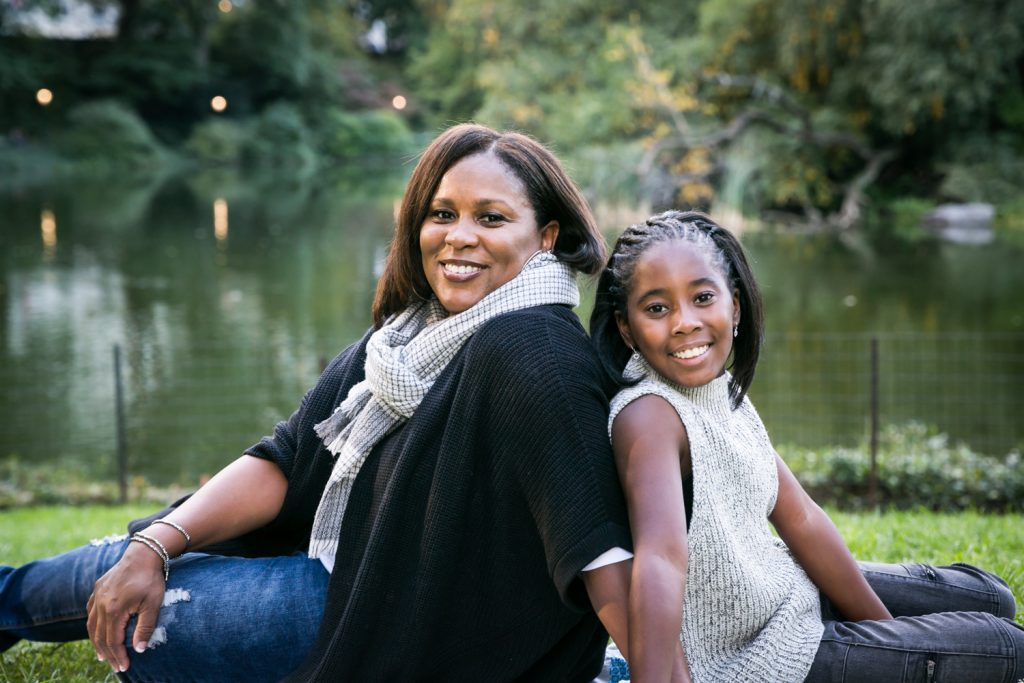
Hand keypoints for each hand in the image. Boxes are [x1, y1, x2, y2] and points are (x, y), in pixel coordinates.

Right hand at [86, 543, 164, 673]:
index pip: (112, 641)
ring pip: (92, 625)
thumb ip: (145, 627)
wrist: (143, 553)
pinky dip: (93, 625)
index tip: (124, 667)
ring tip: (104, 655)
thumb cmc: (150, 579)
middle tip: (116, 666)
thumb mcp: (153, 604)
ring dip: (97, 642)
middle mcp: (100, 605)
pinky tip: (98, 631)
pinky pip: (90, 611)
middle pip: (100, 636)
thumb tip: (139, 650)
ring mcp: (97, 596)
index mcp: (113, 610)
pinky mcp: (97, 589)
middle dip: (108, 653)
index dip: (118, 656)